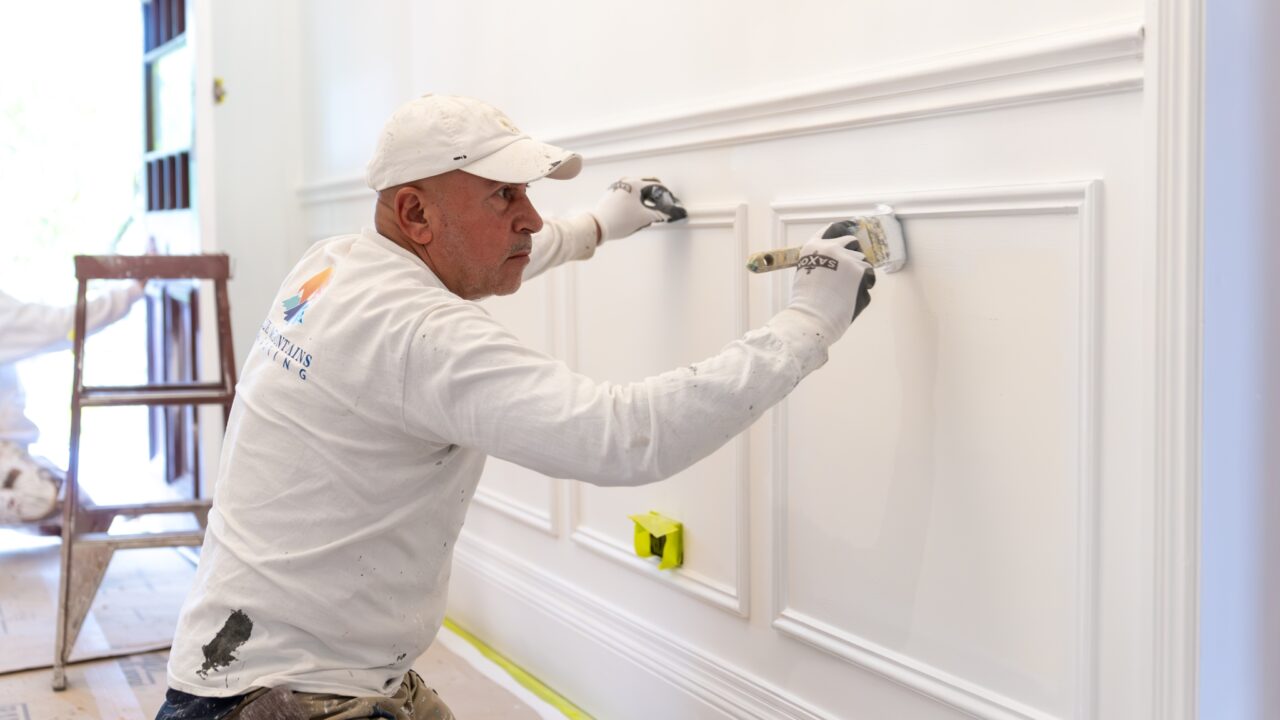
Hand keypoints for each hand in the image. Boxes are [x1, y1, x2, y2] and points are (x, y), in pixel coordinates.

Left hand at [590, 176, 687, 241]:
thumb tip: (666, 214)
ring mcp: (616, 188)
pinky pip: (628, 195)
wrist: (598, 226)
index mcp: (635, 183)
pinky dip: (635, 201)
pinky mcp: (611, 196)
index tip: (670, 201)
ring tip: (649, 209)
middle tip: (661, 205)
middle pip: (646, 186)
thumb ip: (658, 215)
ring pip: (636, 191)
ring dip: (645, 199)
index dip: (666, 194)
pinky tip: (636, 211)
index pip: (657, 185)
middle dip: (655, 196)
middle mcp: (625, 182)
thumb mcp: (644, 218)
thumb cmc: (619, 219)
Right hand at [782, 224, 875, 343]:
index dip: (839, 228)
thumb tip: (837, 263)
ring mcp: (848, 257)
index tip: (847, 226)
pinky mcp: (861, 270)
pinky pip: (869, 276)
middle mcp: (832, 247)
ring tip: (846, 290)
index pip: (830, 229)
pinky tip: (852, 296)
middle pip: (851, 241)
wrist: (812, 315)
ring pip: (862, 260)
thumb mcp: (805, 272)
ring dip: (859, 272)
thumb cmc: (806, 302)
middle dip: (853, 252)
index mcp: (814, 246)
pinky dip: (864, 285)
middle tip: (851, 267)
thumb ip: (820, 262)